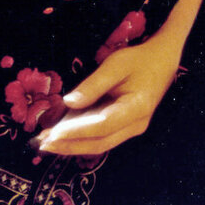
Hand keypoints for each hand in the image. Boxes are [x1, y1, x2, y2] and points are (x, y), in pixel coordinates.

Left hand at [34, 36, 181, 156]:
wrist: (163, 61)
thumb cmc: (139, 59)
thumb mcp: (116, 64)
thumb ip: (93, 85)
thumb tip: (68, 103)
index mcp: (136, 109)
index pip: (101, 126)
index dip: (76, 131)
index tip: (52, 133)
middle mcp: (136, 125)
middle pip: (99, 143)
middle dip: (69, 145)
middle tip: (42, 144)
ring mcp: (133, 129)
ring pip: (100, 144)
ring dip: (73, 145)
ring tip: (47, 142)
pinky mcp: (127, 127)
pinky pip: (103, 137)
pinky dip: (82, 138)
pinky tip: (63, 135)